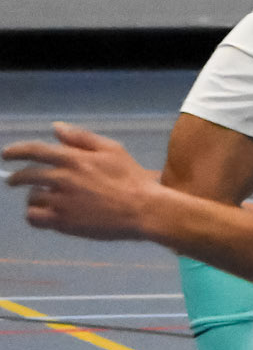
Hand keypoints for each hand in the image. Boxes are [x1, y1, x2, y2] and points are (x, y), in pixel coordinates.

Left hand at [3, 124, 162, 238]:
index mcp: (73, 158)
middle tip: (14, 181)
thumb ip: (81, 138)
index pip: (35, 150)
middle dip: (16, 178)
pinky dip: (34, 215)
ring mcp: (61, 201)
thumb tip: (56, 128)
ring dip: (33, 197)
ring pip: (32, 198)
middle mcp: (62, 178)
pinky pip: (35, 218)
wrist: (142, 209)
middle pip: (27, 175)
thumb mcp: (112, 149)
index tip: (6, 154)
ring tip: (41, 201)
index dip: (17, 151)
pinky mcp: (63, 222)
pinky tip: (42, 215)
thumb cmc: (131, 178)